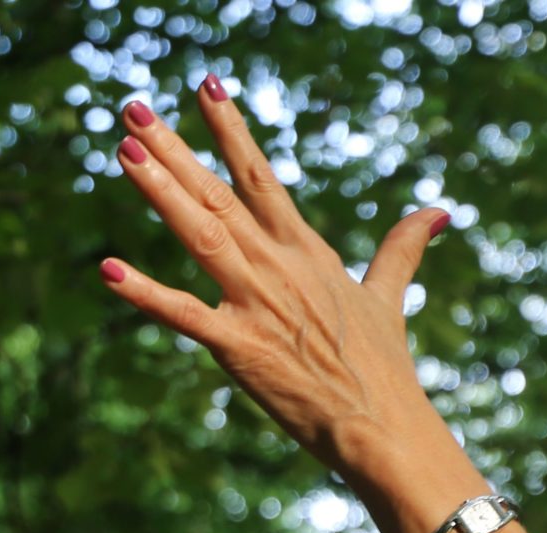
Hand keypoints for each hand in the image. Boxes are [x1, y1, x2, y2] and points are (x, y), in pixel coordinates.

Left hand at [98, 85, 451, 480]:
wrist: (382, 428)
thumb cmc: (384, 370)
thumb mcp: (388, 298)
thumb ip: (403, 249)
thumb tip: (438, 211)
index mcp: (307, 252)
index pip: (260, 179)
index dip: (230, 132)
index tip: (205, 89)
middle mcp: (278, 267)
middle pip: (218, 196)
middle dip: (174, 149)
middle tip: (132, 107)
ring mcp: (257, 304)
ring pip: (200, 234)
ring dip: (160, 191)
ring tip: (124, 150)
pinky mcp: (240, 348)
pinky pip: (184, 315)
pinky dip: (146, 293)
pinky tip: (108, 270)